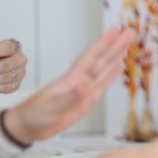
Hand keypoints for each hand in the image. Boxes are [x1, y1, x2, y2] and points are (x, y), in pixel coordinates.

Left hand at [4, 26, 133, 143]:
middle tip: (130, 31)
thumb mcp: (50, 107)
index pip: (91, 57)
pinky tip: (117, 68)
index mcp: (71, 79)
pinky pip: (102, 85)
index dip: (104, 43)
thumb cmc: (35, 115)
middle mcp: (80, 81)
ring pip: (103, 70)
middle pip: (101, 60)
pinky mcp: (85, 101)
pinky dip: (110, 76)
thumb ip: (68, 97)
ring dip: (115, 57)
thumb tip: (84, 86)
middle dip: (115, 46)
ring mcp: (83, 91)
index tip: (116, 30)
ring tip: (127, 44)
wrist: (28, 127)